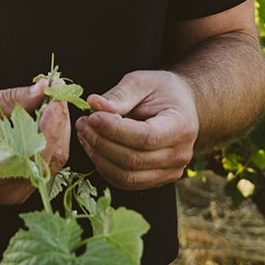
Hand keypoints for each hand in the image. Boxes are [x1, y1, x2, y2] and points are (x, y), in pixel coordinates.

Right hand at [0, 81, 70, 203]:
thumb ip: (13, 99)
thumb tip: (44, 88)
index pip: (37, 151)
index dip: (53, 124)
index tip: (56, 97)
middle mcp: (8, 190)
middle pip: (52, 157)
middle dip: (59, 123)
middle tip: (58, 93)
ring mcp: (15, 192)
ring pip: (52, 161)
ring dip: (56, 130)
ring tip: (52, 102)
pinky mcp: (18, 187)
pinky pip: (44, 163)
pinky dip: (48, 139)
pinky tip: (45, 119)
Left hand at [76, 69, 197, 189]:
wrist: (181, 107)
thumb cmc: (161, 91)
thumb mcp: (142, 82)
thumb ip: (119, 95)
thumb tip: (93, 104)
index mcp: (181, 126)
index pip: (145, 137)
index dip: (114, 130)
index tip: (92, 116)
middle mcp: (179, 155)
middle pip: (133, 160)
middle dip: (101, 142)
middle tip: (83, 123)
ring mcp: (170, 172)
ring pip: (126, 176)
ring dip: (99, 157)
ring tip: (85, 134)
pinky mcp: (156, 180)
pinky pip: (124, 182)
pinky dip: (104, 167)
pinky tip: (94, 147)